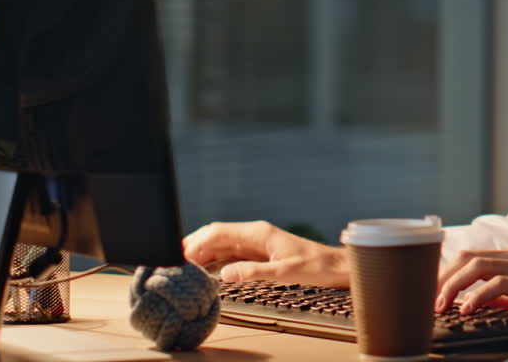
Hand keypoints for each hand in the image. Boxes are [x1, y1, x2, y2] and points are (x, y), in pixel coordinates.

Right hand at [182, 221, 349, 286]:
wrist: (333, 266)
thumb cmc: (314, 266)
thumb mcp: (284, 272)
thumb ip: (254, 272)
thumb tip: (225, 274)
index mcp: (258, 233)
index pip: (219, 231)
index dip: (197, 242)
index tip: (181, 255)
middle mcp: (254, 234)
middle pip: (216, 234)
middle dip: (194, 245)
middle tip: (174, 261)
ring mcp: (255, 242)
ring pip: (220, 243)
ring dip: (202, 252)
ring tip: (183, 266)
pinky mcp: (258, 252)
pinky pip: (230, 252)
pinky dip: (214, 259)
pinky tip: (204, 269)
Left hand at [436, 246, 507, 329]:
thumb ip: (507, 296)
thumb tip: (479, 303)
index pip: (470, 256)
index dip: (445, 272)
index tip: (430, 292)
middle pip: (466, 256)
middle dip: (441, 277)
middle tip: (428, 301)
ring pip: (476, 265)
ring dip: (452, 285)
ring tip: (440, 306)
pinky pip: (497, 284)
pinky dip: (477, 295)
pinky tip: (467, 309)